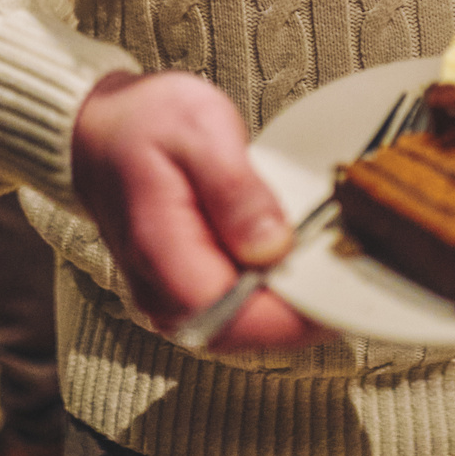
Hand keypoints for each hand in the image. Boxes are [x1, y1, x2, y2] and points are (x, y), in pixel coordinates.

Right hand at [72, 69, 329, 350]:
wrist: (98, 128)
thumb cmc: (144, 123)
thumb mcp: (199, 130)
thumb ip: (237, 190)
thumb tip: (272, 247)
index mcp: (166, 260)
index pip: (242, 318)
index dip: (302, 312)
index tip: (348, 284)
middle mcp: (165, 297)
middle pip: (252, 332)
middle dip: (309, 306)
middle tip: (356, 262)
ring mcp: (174, 300)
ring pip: (250, 326)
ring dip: (296, 299)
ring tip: (335, 254)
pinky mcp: (187, 290)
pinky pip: (240, 308)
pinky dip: (276, 289)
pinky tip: (303, 256)